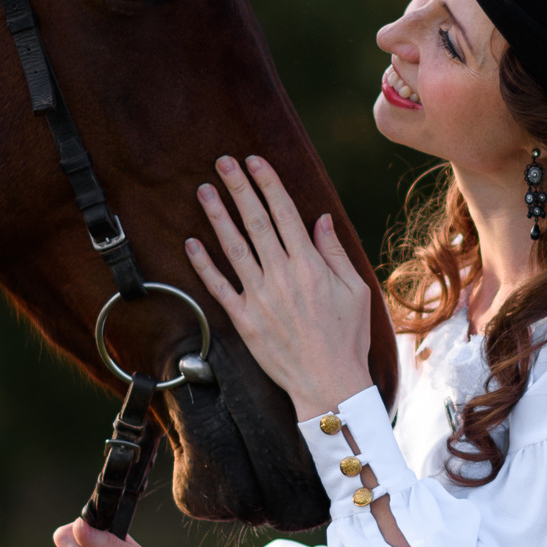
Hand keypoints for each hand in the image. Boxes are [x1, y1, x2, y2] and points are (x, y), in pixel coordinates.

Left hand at [186, 155, 373, 418]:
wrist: (329, 385)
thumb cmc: (348, 338)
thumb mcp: (355, 290)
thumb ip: (334, 252)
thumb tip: (319, 218)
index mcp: (310, 265)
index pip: (284, 212)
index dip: (267, 183)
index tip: (254, 161)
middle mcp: (281, 276)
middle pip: (255, 222)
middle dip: (238, 188)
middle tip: (223, 162)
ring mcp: (259, 298)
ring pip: (233, 248)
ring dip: (217, 216)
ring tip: (204, 190)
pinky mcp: (244, 320)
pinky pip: (218, 286)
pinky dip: (203, 264)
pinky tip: (191, 242)